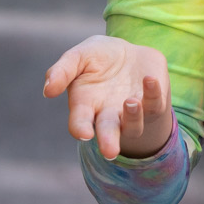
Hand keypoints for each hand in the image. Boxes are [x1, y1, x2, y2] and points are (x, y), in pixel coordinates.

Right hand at [43, 34, 174, 159]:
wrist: (128, 52)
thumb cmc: (97, 58)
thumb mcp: (78, 56)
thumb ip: (62, 70)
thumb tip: (48, 90)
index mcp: (85, 106)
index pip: (80, 123)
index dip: (80, 129)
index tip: (83, 133)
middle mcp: (108, 115)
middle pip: (108, 133)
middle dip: (109, 142)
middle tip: (110, 151)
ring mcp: (131, 112)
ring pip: (134, 126)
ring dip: (133, 118)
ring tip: (131, 103)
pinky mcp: (153, 102)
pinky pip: (155, 104)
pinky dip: (153, 94)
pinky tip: (149, 80)